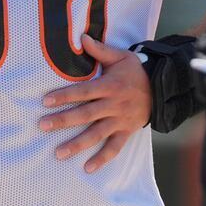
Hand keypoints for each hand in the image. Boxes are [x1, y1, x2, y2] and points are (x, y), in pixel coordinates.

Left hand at [39, 35, 151, 172]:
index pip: (83, 92)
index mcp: (110, 86)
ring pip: (96, 134)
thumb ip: (99, 50)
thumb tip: (81, 37)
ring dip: (77, 144)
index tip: (45, 101)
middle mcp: (114, 105)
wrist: (162, 87)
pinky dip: (102, 159)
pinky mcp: (126, 131)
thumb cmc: (136, 71)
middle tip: (43, 126)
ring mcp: (120, 121)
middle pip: (85, 114)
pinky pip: (114, 148)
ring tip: (58, 153)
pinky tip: (88, 168)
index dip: (65, 96)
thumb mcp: (120, 56)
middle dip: (63, 120)